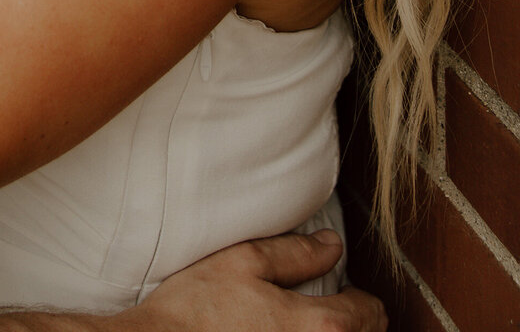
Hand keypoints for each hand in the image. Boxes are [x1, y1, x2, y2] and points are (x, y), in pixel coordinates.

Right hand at [132, 232, 386, 331]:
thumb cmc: (198, 309)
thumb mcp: (243, 262)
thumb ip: (295, 253)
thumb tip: (332, 246)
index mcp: (320, 327)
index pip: (370, 313)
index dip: (358, 295)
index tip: (341, 290)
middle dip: (354, 324)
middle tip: (330, 310)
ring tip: (308, 328)